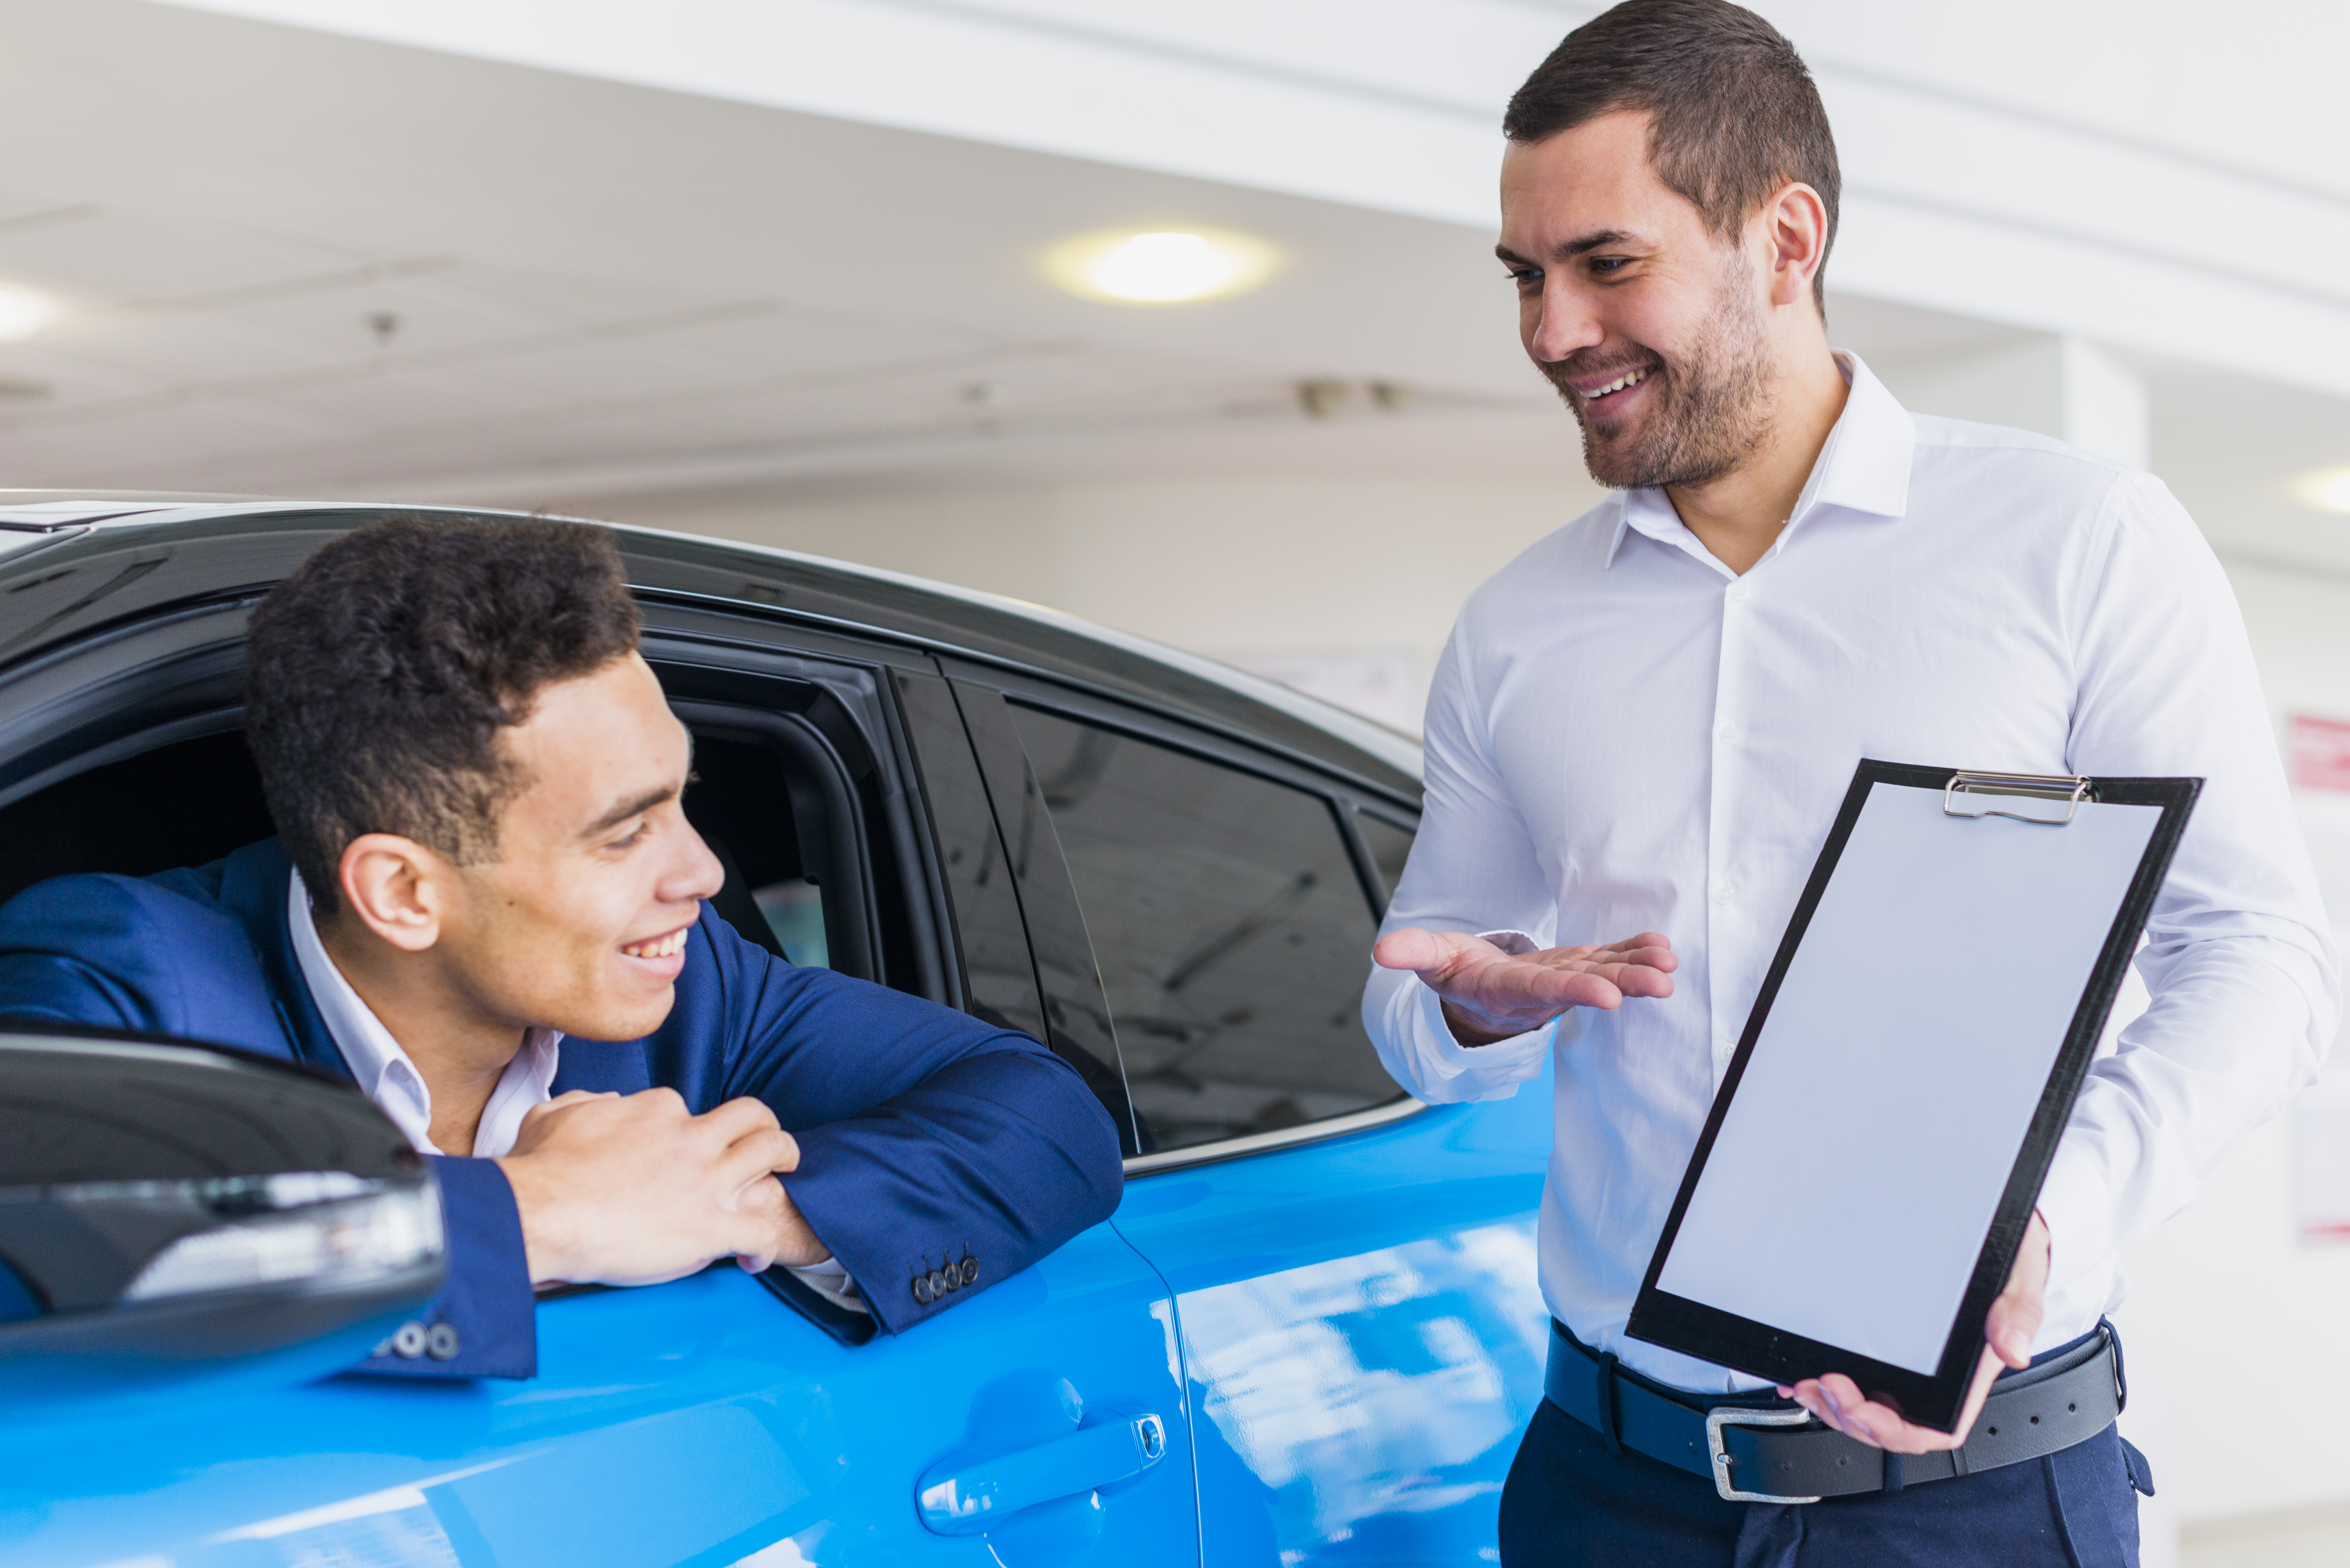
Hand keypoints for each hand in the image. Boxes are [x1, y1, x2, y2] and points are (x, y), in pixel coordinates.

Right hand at [495, 1088, 829, 1286]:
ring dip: (785, 1161)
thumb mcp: (553, 1115)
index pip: (688, 1108)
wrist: (542, 1214)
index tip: (685, 1150)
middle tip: (768, 1143)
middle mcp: (690, 1138)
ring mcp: (705, 1181)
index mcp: (656, 1110)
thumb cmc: (539, 1171)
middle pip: (751, 1116)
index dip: (691, 1128)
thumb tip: (605, 1102)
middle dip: (765, 1126)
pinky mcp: (710, 1227)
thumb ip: (586, 1103)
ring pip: (771, 1152)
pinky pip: (761, 1230)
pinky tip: (754, 1259)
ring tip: (786, 1177)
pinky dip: (766, 1245)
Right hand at [1372, 927, 1676, 1045]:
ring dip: (1640, 970)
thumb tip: (1382, 951)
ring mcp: (1565, 979)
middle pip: (1588, 986)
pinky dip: (1635, 952)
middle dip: (1626, 984)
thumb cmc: (1456, 974)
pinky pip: (1610, 959)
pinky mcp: (1578, 965)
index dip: (1577, 992)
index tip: (1609, 996)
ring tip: (1670, 966)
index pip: (1544, 991)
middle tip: (1661, 984)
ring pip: (1607, 974)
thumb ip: (1413, 953)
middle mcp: (1544, 991)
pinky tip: (1662, 947)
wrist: (1477, 991)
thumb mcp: (1431, 961)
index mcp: (1509, 990)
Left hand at [1780, 1211, 2050, 1452]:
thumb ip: (2018, 1312)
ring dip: (1834, 1405)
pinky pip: (1859, 1377)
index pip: (1937, 1427)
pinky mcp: (1892, 1344)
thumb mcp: (2020, 1276)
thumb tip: (2013, 1349)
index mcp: (1969, 1372)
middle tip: (1824, 1387)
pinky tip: (1804, 1372)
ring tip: (1808, 1385)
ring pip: (1870, 1406)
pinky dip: (1827, 1382)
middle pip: (1892, 1423)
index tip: (1862, 1410)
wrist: (1997, 1232)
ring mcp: (1913, 1363)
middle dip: (1851, 1416)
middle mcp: (1939, 1374)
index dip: (1896, 1431)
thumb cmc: (2010, 1260)